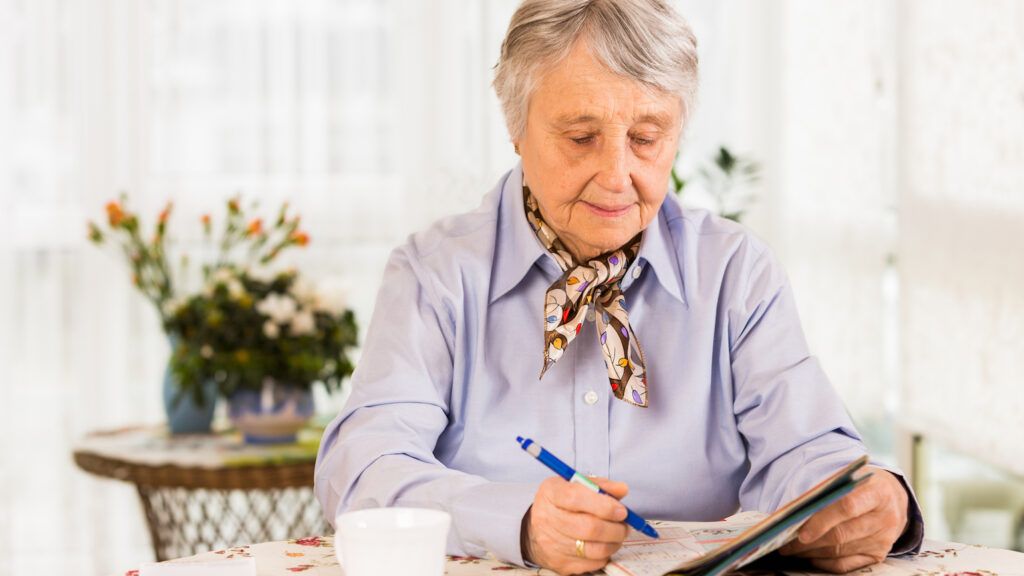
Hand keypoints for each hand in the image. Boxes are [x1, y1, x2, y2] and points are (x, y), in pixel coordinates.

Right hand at [521, 477, 629, 574]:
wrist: (536, 529)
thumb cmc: (561, 504)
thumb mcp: (575, 485)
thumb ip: (600, 485)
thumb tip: (622, 489)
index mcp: (551, 493)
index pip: (576, 498)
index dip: (604, 505)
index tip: (621, 510)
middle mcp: (547, 518)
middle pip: (588, 528)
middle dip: (615, 528)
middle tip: (624, 525)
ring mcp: (551, 544)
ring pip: (594, 549)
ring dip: (613, 543)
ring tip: (617, 535)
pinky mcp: (560, 563)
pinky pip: (592, 563)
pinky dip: (604, 554)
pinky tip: (603, 545)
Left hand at [778, 467, 909, 572]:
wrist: (891, 497)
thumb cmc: (861, 485)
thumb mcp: (849, 478)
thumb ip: (827, 489)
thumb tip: (795, 509)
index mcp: (877, 492)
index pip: (847, 507)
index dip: (821, 520)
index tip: (799, 531)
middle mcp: (885, 518)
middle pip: (841, 534)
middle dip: (808, 542)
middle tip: (785, 543)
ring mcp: (883, 539)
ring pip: (840, 551)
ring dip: (811, 552)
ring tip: (791, 549)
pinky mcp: (878, 555)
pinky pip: (846, 565)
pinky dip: (824, 562)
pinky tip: (809, 556)